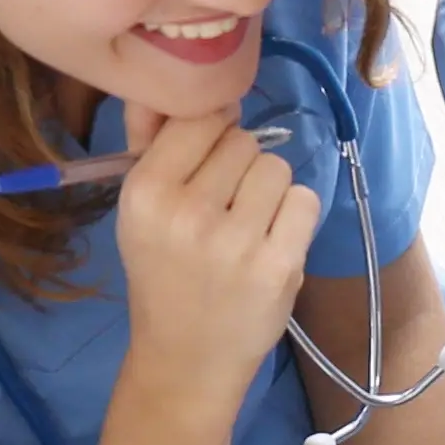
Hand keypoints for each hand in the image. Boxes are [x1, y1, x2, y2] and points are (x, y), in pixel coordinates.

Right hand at [109, 106, 325, 404]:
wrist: (186, 359)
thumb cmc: (164, 274)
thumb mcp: (140, 210)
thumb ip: (150, 142)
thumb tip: (164, 85)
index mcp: (145, 192)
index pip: (200, 119)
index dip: (212, 136)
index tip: (208, 166)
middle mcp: (186, 212)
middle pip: (243, 141)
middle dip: (240, 168)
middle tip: (224, 210)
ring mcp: (234, 241)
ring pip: (276, 167)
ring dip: (270, 192)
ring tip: (248, 227)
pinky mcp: (277, 265)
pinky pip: (304, 200)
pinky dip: (295, 217)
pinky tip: (272, 243)